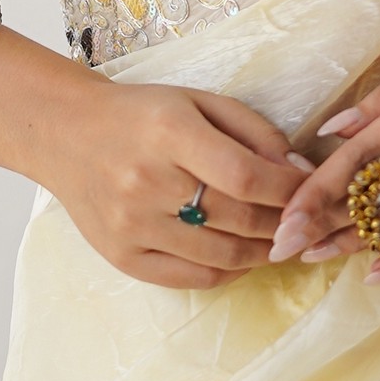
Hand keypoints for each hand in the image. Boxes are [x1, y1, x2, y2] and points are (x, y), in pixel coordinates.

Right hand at [53, 78, 308, 290]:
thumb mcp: (200, 102)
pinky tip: (241, 257)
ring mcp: (131, 224)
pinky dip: (227, 273)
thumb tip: (301, 175)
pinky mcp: (121, 255)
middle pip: (238, 219)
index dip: (289, 192)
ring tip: (280, 240)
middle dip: (284, 224)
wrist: (67, 134)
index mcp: (169, 132)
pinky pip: (190, 278)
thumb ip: (255, 133)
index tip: (312, 192)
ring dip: (263, 253)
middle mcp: (147, 181)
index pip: (246, 177)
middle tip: (303, 222)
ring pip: (221, 256)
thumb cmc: (142, 115)